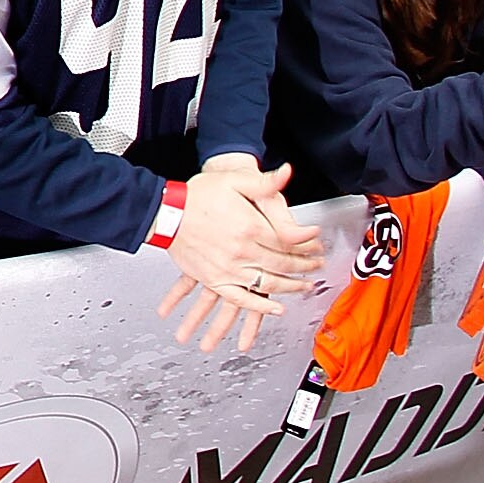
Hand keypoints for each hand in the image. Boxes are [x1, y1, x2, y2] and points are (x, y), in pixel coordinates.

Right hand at [156, 156, 323, 352]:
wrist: (166, 213)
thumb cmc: (197, 197)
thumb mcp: (234, 181)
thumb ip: (264, 181)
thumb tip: (287, 174)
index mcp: (251, 227)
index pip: (291, 241)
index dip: (309, 243)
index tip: (317, 243)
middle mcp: (243, 251)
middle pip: (285, 264)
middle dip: (306, 265)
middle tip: (316, 264)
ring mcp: (229, 269)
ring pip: (270, 283)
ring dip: (292, 287)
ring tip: (304, 285)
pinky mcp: (215, 279)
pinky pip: (243, 299)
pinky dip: (262, 306)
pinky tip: (275, 307)